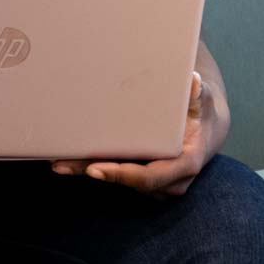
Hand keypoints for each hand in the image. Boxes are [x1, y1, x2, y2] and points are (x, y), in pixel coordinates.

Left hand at [51, 73, 213, 198]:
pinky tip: (68, 159)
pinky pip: (117, 175)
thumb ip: (197, 92)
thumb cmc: (201, 113)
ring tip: (58, 161)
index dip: (121, 175)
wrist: (206, 130)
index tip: (95, 169)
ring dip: (87, 171)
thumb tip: (192, 80)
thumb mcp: (202, 100)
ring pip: (118, 181)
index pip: (149, 177)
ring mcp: (156, 184)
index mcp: (184, 164)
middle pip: (126, 182)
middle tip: (61, 164)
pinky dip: (93, 167)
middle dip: (93, 172)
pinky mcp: (143, 178)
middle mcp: (170, 181)